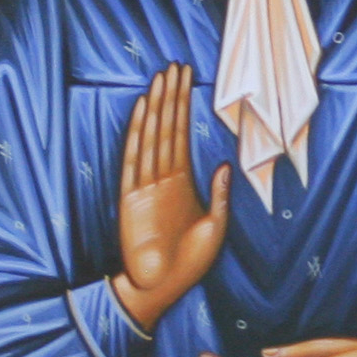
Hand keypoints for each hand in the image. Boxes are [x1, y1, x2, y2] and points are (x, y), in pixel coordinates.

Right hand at [110, 64, 230, 332]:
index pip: (183, 135)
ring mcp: (145, 185)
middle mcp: (163, 178)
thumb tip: (226, 165)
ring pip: (152, 137)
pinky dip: (138, 135)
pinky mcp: (130, 197)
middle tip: (173, 66)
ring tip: (159, 80)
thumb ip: (220, 196)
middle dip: (171, 97)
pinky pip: (134, 159)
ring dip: (156, 108)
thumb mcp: (215, 228)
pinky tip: (142, 112)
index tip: (186, 80)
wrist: (162, 289)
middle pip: (167, 128)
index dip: (184, 107)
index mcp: (183, 182)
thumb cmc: (190, 263)